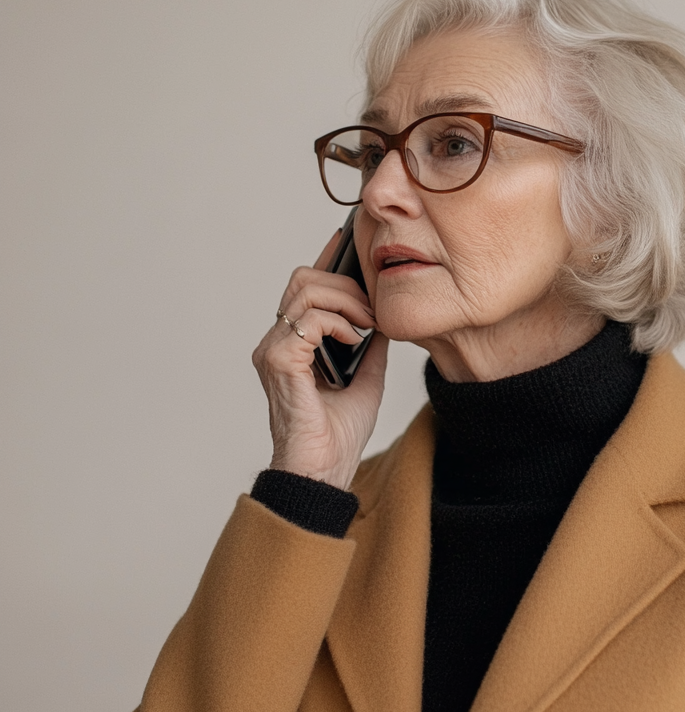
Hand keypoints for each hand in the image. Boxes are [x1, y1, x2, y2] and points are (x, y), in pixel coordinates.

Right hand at [252, 230, 387, 489]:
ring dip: (346, 301)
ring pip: (305, 291)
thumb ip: (371, 341)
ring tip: (367, 324)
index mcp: (295, 342)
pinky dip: (337, 323)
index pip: (307, 286)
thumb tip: (385, 312)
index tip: (350, 242)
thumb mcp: (367, 373)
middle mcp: (278, 341)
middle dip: (345, 283)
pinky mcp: (277, 361)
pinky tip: (354, 339)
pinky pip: (308, 319)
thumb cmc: (340, 431)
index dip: (329, 260)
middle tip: (372, 309)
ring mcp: (273, 349)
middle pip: (303, 278)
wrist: (326, 468)